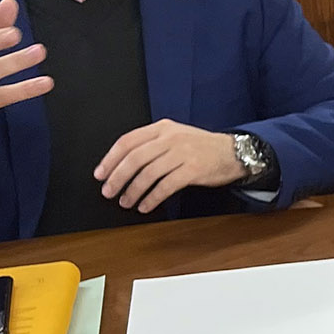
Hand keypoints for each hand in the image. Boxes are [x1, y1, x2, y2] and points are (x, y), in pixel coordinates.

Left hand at [96, 120, 245, 212]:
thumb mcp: (175, 136)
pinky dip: (152, 198)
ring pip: (148, 173)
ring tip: (126, 202)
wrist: (234, 152)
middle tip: (108, 191)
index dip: (110, 159)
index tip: (100, 174)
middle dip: (117, 177)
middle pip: (134, 158)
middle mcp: (170, 138)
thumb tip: (122, 164)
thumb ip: (152, 144)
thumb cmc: (201, 147)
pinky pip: (166, 186)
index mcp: (162, 128)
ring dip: (133, 191)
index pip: (127, 141)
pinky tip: (145, 206)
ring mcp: (182, 153)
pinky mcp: (193, 170)